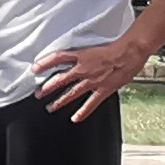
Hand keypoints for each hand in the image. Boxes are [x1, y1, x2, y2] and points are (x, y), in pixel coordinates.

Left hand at [34, 30, 151, 122]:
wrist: (129, 52)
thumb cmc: (116, 46)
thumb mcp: (95, 46)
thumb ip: (85, 54)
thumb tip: (78, 57)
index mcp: (82, 55)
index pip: (58, 58)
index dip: (45, 63)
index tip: (35, 68)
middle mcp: (84, 68)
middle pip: (61, 79)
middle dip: (48, 87)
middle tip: (38, 94)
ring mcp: (92, 80)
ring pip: (72, 93)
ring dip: (60, 101)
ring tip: (50, 107)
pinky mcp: (103, 89)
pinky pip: (90, 103)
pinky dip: (82, 112)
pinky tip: (75, 118)